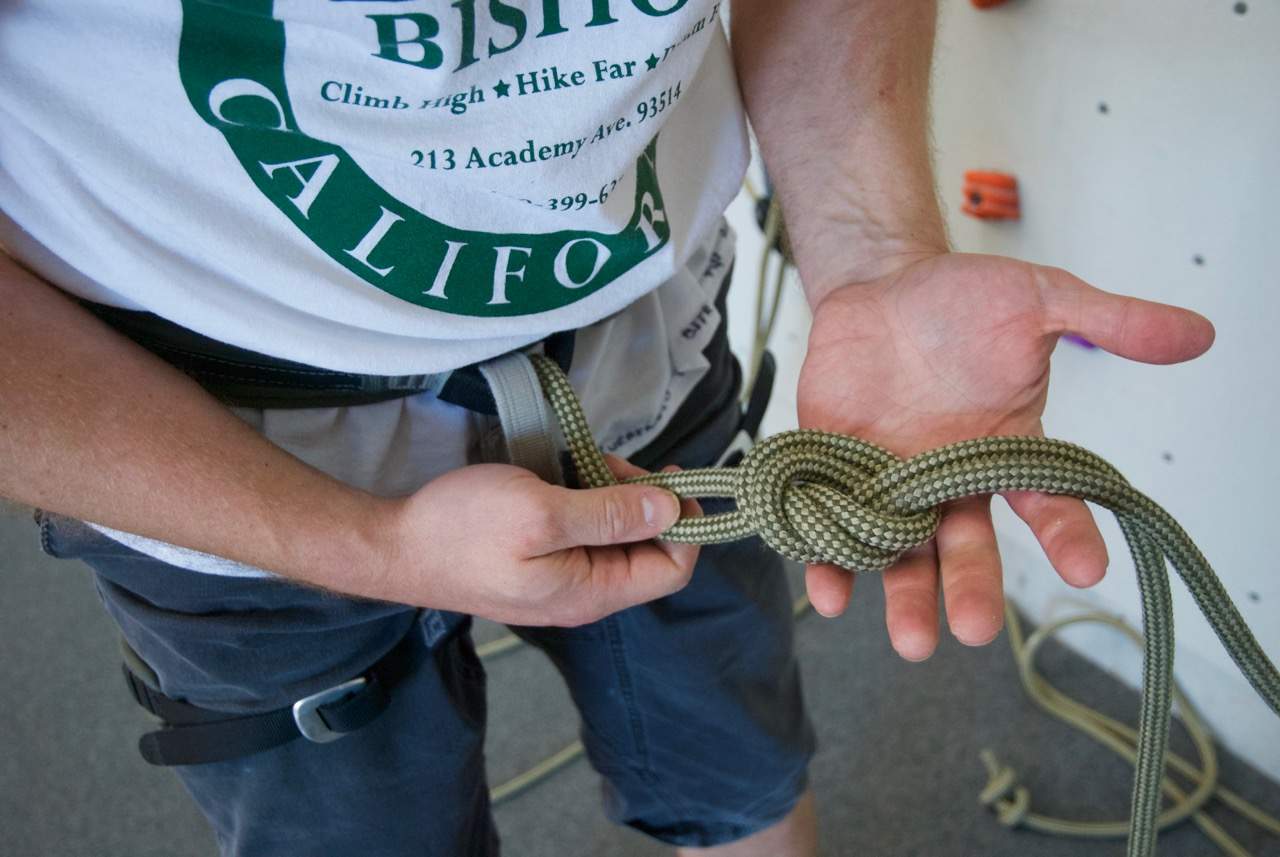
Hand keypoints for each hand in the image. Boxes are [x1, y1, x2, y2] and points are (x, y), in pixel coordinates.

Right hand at [377, 457, 699, 626]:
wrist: (393, 544)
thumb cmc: (462, 530)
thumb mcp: (542, 513)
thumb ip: (610, 514)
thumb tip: (670, 510)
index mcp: (592, 592)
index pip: (671, 570)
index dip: (683, 526)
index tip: (673, 481)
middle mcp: (584, 592)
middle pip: (646, 549)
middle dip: (644, 501)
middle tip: (615, 462)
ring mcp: (560, 576)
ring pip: (615, 534)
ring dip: (612, 493)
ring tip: (586, 462)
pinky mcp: (540, 559)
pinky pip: (583, 529)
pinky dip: (585, 497)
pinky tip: (565, 474)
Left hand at [796, 252, 1214, 658]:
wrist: (879, 288)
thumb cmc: (962, 301)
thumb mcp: (1037, 300)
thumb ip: (1107, 320)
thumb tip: (1198, 333)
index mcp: (1006, 452)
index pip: (1048, 502)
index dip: (1068, 536)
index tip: (1087, 569)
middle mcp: (949, 481)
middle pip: (966, 547)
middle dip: (972, 587)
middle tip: (975, 629)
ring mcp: (890, 483)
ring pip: (901, 554)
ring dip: (904, 597)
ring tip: (913, 641)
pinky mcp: (833, 472)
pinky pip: (831, 525)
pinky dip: (829, 561)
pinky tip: (829, 595)